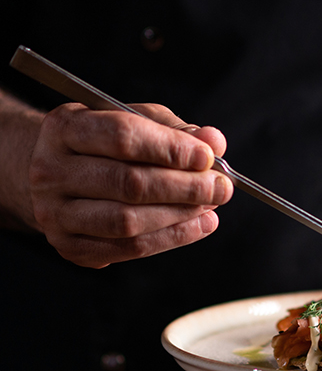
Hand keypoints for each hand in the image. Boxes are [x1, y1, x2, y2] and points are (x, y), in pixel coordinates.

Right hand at [28, 102, 232, 266]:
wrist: (52, 176)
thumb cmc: (102, 144)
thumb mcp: (134, 121)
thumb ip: (174, 130)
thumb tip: (213, 141)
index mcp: (64, 128)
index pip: (122, 137)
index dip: (171, 149)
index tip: (207, 157)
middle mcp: (51, 171)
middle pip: (128, 183)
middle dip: (185, 187)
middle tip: (221, 187)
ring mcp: (55, 213)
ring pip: (128, 222)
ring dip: (180, 216)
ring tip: (211, 206)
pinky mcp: (70, 246)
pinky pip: (129, 249)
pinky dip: (172, 238)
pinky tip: (198, 225)